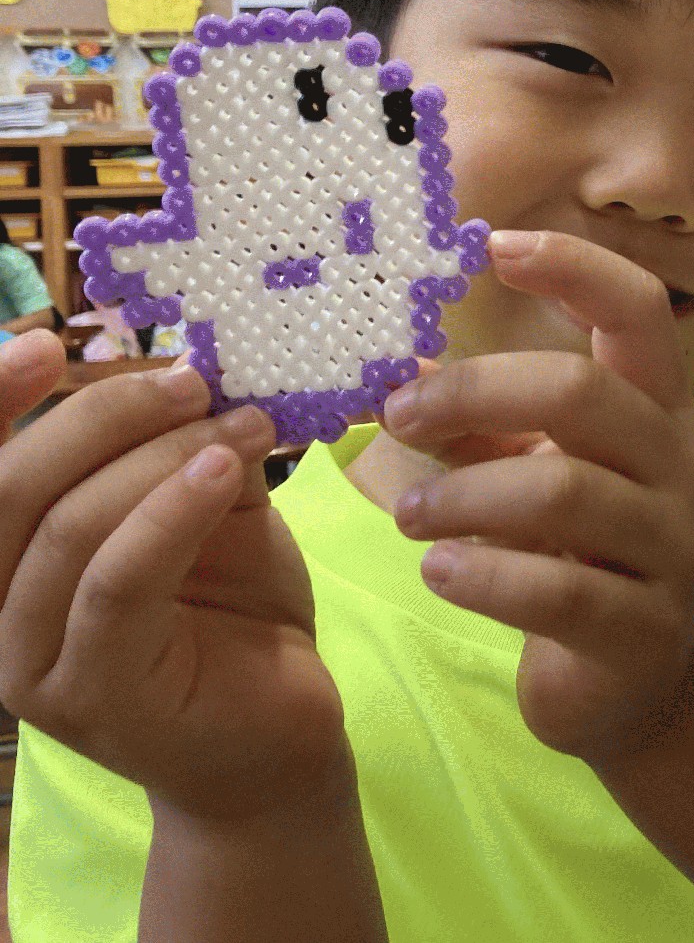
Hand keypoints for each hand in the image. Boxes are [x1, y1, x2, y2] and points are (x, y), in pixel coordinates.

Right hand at [0, 333, 345, 824]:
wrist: (278, 741)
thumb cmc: (236, 619)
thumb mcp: (211, 513)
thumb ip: (183, 451)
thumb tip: (196, 367)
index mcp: (11, 561)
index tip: (48, 341)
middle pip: (11, 486)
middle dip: (100, 414)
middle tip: (191, 378)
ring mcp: (32, 662)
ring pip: (67, 526)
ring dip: (157, 457)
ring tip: (240, 423)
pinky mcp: (88, 696)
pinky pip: (117, 581)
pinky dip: (169, 512)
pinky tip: (225, 471)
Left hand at [382, 230, 693, 769]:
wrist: (642, 684)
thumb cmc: (579, 556)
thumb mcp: (541, 473)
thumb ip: (483, 423)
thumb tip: (393, 363)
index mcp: (656, 410)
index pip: (637, 310)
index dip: (572, 266)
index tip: (491, 245)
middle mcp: (675, 466)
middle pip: (585, 392)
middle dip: (476, 390)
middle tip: (395, 414)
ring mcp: (666, 548)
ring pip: (563, 492)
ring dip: (464, 493)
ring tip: (407, 513)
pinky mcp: (637, 628)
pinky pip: (556, 592)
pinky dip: (484, 575)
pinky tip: (439, 572)